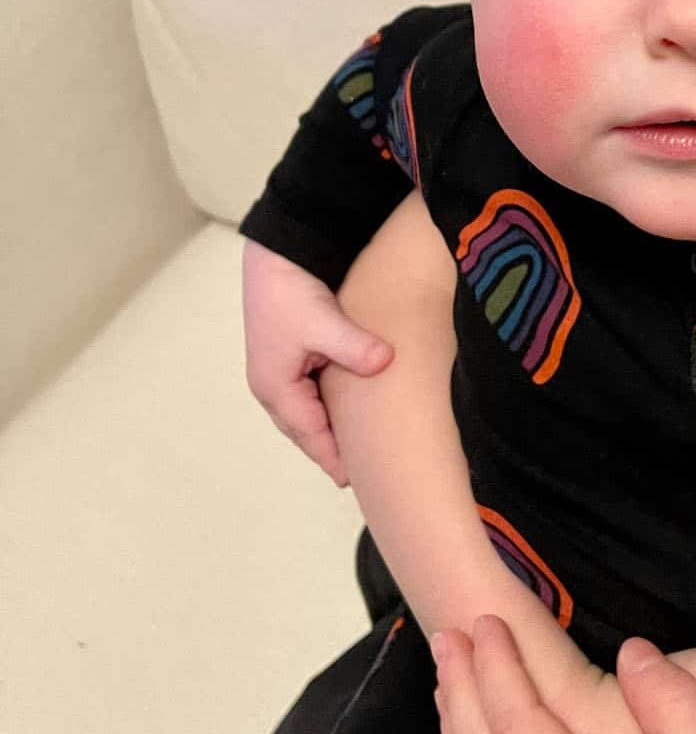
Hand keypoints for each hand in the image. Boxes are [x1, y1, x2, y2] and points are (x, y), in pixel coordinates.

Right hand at [242, 239, 393, 484]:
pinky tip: (349, 411)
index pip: (310, 435)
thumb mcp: (324, 320)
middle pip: (306, 430)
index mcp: (276, 386)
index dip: (333, 459)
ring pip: (308, 414)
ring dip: (329, 430)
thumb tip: (384, 363)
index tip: (357, 480)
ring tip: (358, 450)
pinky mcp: (291, 356)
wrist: (276, 252)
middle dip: (330, 450)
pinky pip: (310, 395)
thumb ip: (354, 347)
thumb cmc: (289, 288)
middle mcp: (274, 385)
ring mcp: (280, 371)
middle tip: (362, 472)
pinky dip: (328, 409)